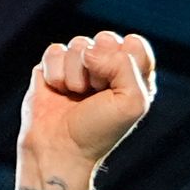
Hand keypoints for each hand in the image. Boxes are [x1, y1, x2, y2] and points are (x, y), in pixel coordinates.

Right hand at [13, 30, 157, 189]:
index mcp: (132, 76)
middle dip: (99, 67)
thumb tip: (90, 52)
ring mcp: (79, 67)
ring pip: (79, 44)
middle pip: (107, 39)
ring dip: (75, 75)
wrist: (58, 150)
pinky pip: (55, 51)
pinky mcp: (54, 68)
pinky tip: (57, 92)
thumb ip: (126, 65)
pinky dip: (54, 74)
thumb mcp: (132, 103)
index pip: (135, 45)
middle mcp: (107, 68)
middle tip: (94, 93)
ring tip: (74, 97)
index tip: (115, 89)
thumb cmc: (97, 132)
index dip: (124, 63)